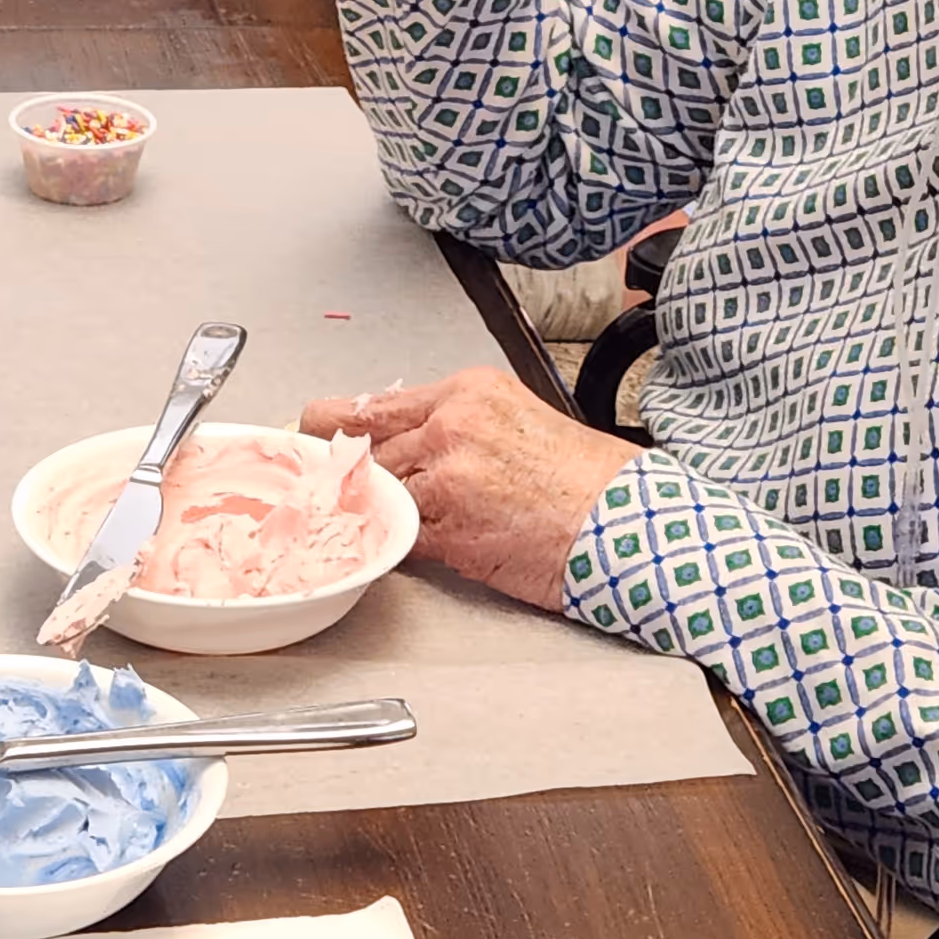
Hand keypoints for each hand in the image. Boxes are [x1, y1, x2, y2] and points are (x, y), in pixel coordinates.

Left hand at [301, 367, 629, 611]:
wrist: (625, 521)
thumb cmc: (584, 480)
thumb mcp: (515, 421)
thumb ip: (454, 426)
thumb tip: (401, 442)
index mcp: (467, 391)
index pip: (371, 404)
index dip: (333, 427)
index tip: (312, 437)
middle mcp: (452, 424)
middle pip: (363, 449)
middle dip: (345, 474)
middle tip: (329, 488)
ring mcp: (449, 475)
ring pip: (381, 495)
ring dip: (378, 514)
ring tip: (387, 522)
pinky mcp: (451, 527)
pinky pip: (402, 538)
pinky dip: (400, 547)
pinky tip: (415, 546)